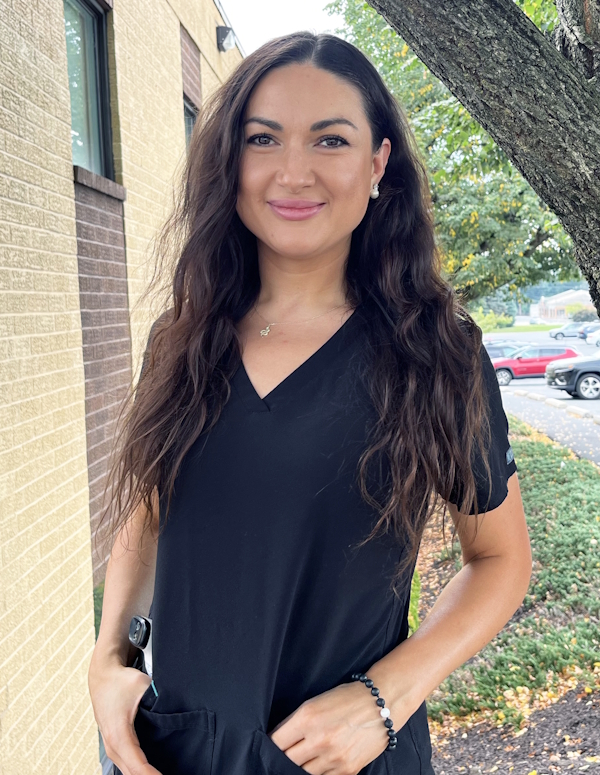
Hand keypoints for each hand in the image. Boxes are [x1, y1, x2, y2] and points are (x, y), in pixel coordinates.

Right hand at [89, 657, 161, 774]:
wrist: (103, 676)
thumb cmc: (121, 681)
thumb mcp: (142, 686)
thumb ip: (159, 698)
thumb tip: (178, 708)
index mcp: (119, 734)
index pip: (138, 766)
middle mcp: (112, 746)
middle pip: (132, 774)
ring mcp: (110, 747)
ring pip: (127, 772)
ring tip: (162, 774)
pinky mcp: (112, 745)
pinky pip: (125, 765)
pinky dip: (137, 771)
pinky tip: (151, 771)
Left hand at [269, 681, 401, 774]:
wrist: (381, 704)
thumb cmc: (346, 698)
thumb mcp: (315, 702)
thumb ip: (295, 722)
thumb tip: (277, 741)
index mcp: (307, 717)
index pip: (276, 742)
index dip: (270, 745)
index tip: (271, 746)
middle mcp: (318, 739)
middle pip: (287, 761)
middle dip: (284, 757)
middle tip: (287, 754)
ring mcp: (333, 758)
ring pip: (303, 773)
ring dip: (301, 767)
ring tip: (305, 757)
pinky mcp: (347, 770)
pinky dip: (319, 772)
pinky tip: (319, 763)